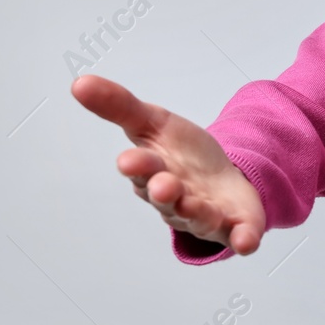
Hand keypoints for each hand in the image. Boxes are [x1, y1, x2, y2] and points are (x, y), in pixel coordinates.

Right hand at [71, 73, 265, 255]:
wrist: (224, 177)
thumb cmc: (182, 156)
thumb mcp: (153, 122)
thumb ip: (119, 106)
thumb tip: (78, 82)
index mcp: (153, 173)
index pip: (142, 170)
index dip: (137, 166)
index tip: (129, 161)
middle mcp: (176, 200)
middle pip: (167, 197)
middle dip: (164, 192)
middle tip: (163, 184)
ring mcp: (206, 215)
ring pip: (199, 218)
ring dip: (197, 213)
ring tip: (195, 204)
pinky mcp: (236, 226)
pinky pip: (240, 236)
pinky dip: (243, 239)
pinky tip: (246, 241)